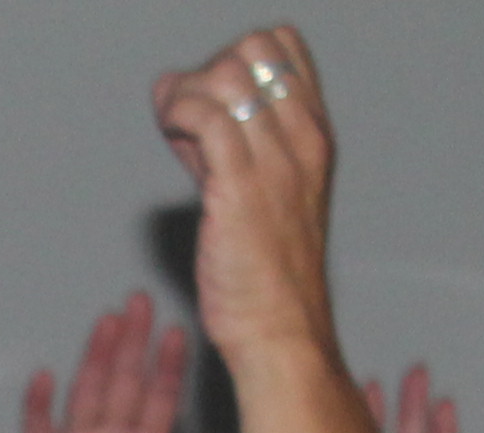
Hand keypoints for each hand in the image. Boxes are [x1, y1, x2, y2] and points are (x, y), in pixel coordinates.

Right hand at [6, 293, 236, 432]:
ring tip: (106, 321)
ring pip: (88, 393)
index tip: (178, 332)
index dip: (168, 366)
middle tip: (140, 301)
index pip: (161, 400)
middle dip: (133, 343)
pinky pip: (39, 429)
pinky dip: (39, 405)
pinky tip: (43, 377)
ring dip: (95, 358)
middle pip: (124, 383)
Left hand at [151, 28, 341, 372]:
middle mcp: (302, 140)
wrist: (282, 333)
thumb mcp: (259, 196)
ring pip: (228, 74)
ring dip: (186, 91)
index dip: (234, 59)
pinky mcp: (241, 187)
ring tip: (172, 126)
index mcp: (314, 136)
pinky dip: (178, 113)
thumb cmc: (267, 277)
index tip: (207, 100)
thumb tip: (185, 112)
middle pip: (255, 48)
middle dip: (207, 67)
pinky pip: (207, 117)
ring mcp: (276, 161)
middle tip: (185, 113)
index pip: (283, 49)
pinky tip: (169, 135)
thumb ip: (227, 149)